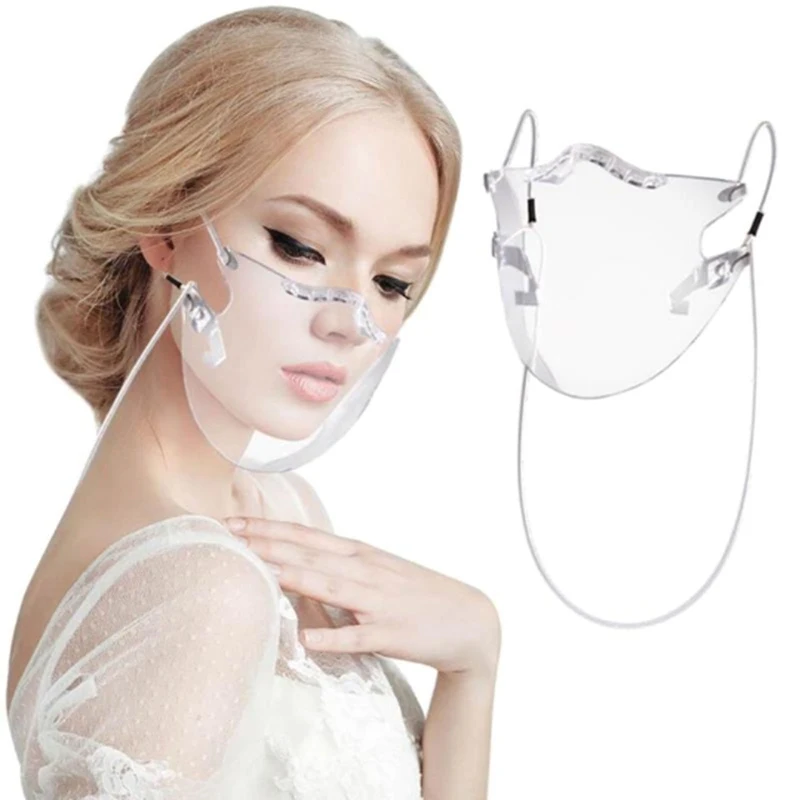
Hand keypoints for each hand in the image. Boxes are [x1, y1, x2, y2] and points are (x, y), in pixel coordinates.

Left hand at [223, 516, 500, 677]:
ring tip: (261, 571)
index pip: (306, 536)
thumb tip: (299, 563)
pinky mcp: (391, 634)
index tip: (233, 525)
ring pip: (331, 587)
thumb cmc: (416, 594)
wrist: (468, 620)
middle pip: (310, 555)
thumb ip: (340, 567)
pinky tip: (308, 640)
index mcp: (360, 554)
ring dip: (295, 578)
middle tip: (229, 537)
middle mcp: (366, 571)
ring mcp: (379, 601)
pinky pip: (358, 635)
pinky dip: (334, 636)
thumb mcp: (378, 570)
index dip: (269, 530)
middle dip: (268, 545)